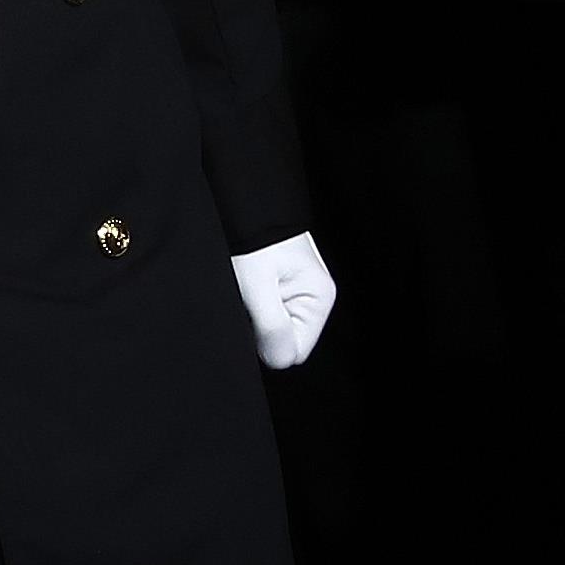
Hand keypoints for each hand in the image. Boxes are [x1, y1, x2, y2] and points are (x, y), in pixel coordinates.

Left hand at [228, 232, 334, 369]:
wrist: (246, 204)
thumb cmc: (254, 238)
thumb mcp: (258, 284)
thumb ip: (272, 326)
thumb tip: (281, 361)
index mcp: (319, 299)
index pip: (294, 352)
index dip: (268, 343)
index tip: (253, 317)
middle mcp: (312, 300)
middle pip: (284, 342)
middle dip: (261, 330)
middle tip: (247, 300)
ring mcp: (297, 295)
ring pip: (273, 331)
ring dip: (254, 318)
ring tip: (245, 290)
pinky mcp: (281, 291)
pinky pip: (267, 316)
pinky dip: (252, 308)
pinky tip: (245, 289)